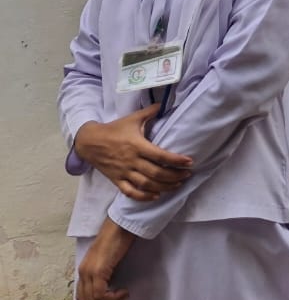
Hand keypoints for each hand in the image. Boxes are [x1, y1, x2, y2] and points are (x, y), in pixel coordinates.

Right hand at [73, 103, 192, 200]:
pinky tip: (156, 196)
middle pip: (156, 173)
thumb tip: (163, 103)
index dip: (176, 160)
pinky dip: (143, 196)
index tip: (189, 162)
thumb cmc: (114, 129)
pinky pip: (130, 192)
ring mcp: (123, 172)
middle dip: (174, 176)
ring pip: (146, 184)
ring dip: (163, 187)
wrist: (89, 141)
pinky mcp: (116, 180)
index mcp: (137, 145)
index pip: (160, 155)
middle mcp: (132, 160)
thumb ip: (149, 112)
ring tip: (177, 185)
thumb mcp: (132, 118)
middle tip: (187, 175)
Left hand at [76, 218, 134, 299]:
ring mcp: (89, 271)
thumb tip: (109, 287)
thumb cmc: (117, 238)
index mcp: (84, 270)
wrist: (120, 224)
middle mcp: (83, 272)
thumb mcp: (107, 259)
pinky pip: (100, 294)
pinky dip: (112, 298)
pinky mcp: (98, 270)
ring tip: (122, 297)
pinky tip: (123, 292)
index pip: (82, 298)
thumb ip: (104, 272)